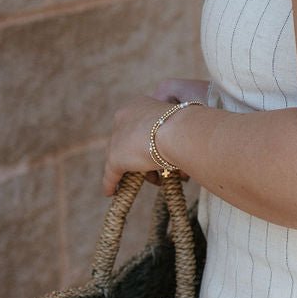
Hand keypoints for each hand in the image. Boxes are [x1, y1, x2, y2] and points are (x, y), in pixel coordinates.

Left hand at [101, 79, 209, 195]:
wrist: (179, 131)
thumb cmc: (186, 125)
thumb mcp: (177, 124)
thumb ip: (169, 132)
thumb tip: (174, 146)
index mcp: (138, 105)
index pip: (137, 126)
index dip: (147, 142)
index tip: (157, 152)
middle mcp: (123, 117)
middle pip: (128, 143)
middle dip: (142, 158)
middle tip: (158, 169)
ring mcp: (117, 138)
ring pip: (122, 159)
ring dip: (136, 172)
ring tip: (155, 181)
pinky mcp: (115, 158)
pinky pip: (110, 174)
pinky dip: (110, 184)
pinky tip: (111, 192)